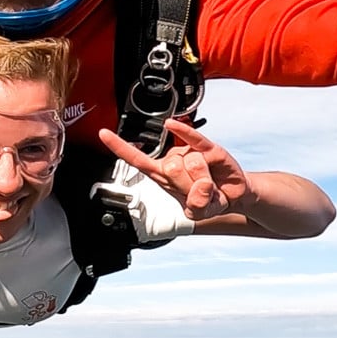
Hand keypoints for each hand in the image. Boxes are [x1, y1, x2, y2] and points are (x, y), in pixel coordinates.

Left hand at [98, 118, 252, 220]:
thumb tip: (201, 188)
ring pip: (190, 163)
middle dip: (188, 185)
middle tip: (199, 191)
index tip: (103, 133)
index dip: (120, 147)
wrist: (233, 196)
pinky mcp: (209, 148)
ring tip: (210, 184)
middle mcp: (174, 160)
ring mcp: (190, 152)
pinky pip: (194, 138)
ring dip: (204, 181)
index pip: (137, 159)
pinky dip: (183, 131)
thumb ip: (196, 206)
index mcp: (162, 175)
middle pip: (170, 167)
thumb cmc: (208, 200)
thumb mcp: (198, 212)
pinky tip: (171, 125)